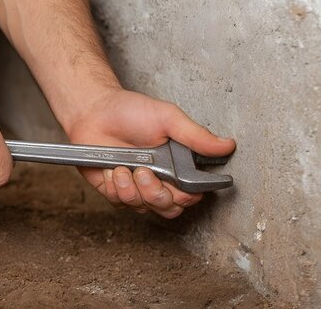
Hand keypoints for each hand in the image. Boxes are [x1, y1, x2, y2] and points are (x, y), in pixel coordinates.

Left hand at [65, 89, 235, 217]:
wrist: (93, 111)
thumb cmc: (130, 111)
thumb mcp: (168, 118)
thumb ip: (196, 136)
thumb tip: (227, 145)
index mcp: (176, 165)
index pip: (191, 195)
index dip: (187, 195)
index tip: (177, 181)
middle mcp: (158, 180)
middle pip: (169, 208)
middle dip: (156, 194)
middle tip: (144, 172)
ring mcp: (135, 187)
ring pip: (143, 208)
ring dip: (132, 189)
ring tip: (124, 167)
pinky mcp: (114, 191)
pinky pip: (120, 203)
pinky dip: (115, 187)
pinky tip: (111, 169)